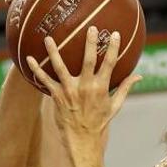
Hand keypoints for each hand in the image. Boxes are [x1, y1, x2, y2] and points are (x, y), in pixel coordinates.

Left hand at [26, 27, 141, 146]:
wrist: (81, 139)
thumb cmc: (99, 122)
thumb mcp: (115, 106)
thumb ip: (125, 88)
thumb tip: (139, 76)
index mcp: (101, 87)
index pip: (110, 64)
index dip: (113, 48)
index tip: (115, 34)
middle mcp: (85, 87)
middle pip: (88, 61)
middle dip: (89, 44)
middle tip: (90, 28)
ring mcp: (69, 91)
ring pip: (60, 67)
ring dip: (53, 52)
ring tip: (48, 37)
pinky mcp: (56, 96)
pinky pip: (44, 80)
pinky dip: (36, 70)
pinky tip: (28, 58)